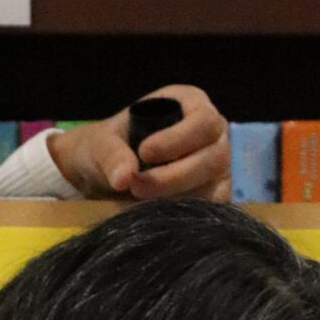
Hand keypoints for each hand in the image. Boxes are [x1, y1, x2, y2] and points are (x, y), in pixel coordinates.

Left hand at [48, 86, 230, 202]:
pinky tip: (160, 215)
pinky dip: (187, 215)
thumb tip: (123, 178)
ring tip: (143, 201)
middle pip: (214, 158)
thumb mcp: (102, 143)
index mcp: (192, 104)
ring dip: (179, 200)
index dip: (177, 140)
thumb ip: (111, 155)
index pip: (202, 122)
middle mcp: (213, 135)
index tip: (144, 153)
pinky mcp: (215, 195)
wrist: (109, 175)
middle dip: (175, 177)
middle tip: (137, 187)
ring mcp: (218, 168)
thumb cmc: (110, 147)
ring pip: (214, 188)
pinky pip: (212, 209)